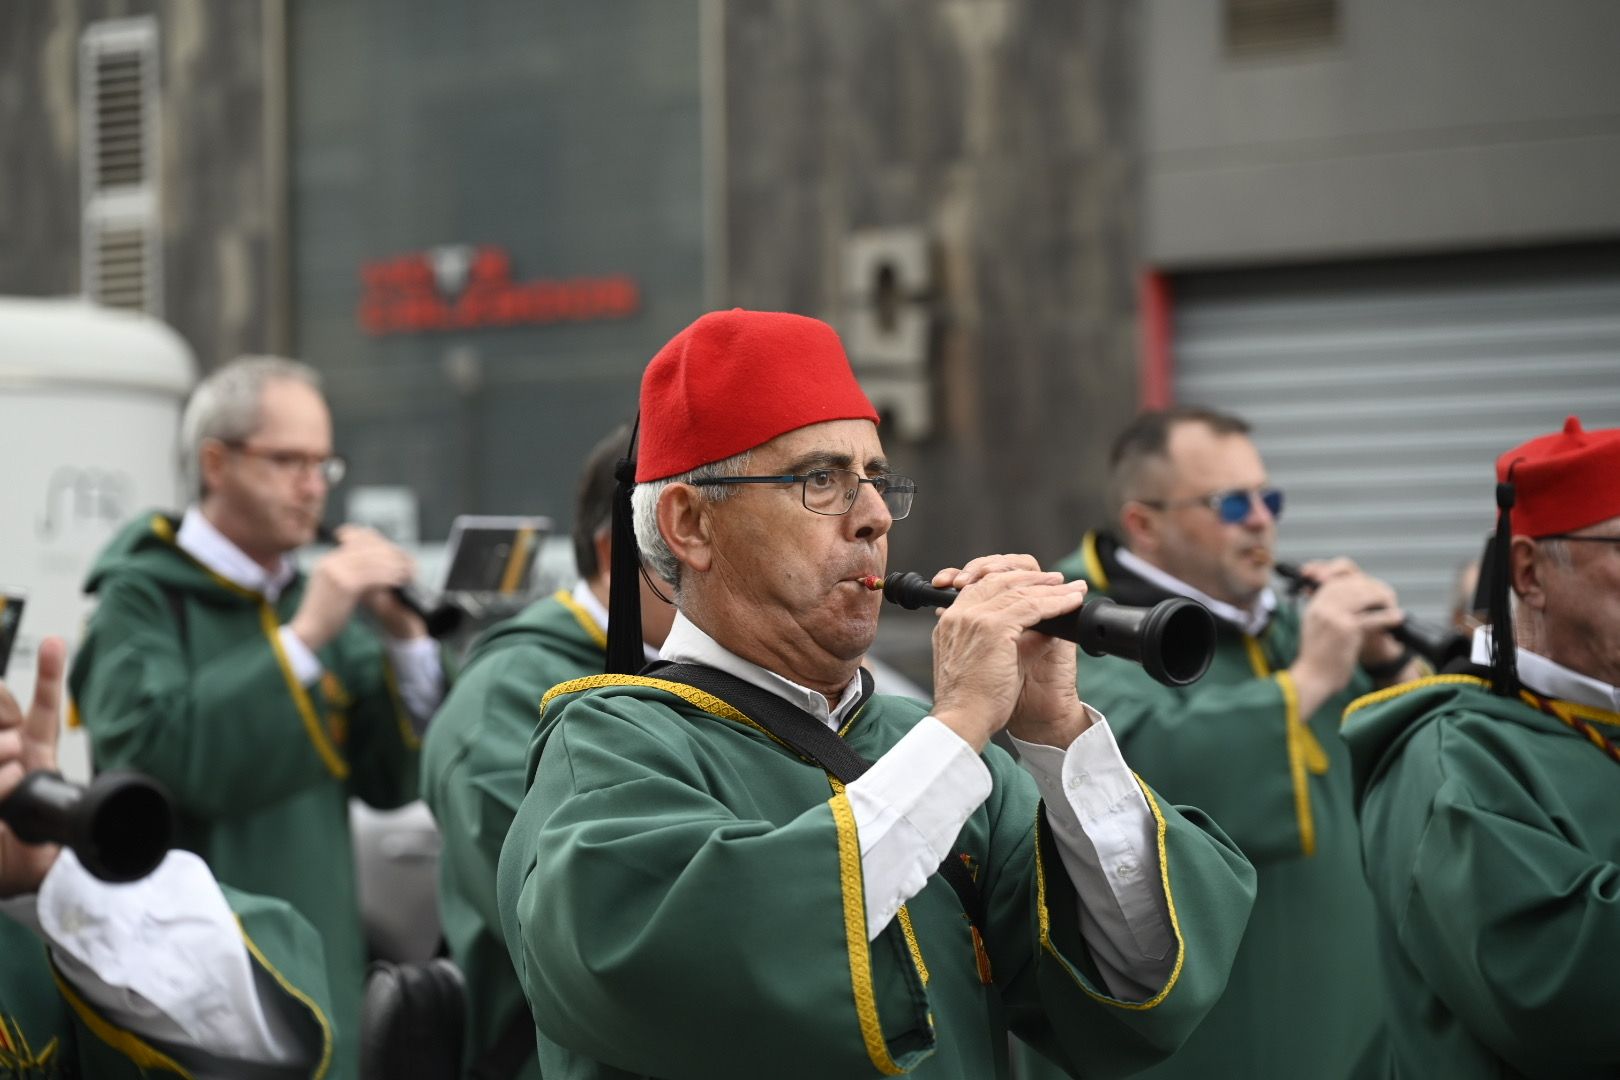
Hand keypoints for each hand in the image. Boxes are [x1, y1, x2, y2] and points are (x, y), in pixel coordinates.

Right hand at [0, 637, 66, 895]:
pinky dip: (2, 780)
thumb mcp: (53, 827)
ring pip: (1, 741)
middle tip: (15, 757)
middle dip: (7, 727)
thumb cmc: (27, 852)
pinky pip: (0, 770)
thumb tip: (30, 775)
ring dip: (3, 760)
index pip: (42, 709)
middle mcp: (8, 753)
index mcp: (33, 756)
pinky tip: (5, 793)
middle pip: (6, 714)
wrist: (7, 875)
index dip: (50, 675)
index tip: (55, 643)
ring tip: (10, 784)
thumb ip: (61, 804)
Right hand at [290, 526, 424, 648]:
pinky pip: (374, 575)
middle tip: (407, 562)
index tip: (397, 553)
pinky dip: (389, 576)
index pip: (358, 541)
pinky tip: (399, 581)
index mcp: (328, 560)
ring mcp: (337, 571)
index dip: (381, 545)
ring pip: (374, 561)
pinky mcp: (345, 584)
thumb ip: (348, 573)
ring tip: (407, 572)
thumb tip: (375, 565)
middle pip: (368, 549)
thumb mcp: (333, 586)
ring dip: (394, 566)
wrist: (309, 631)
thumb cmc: (324, 613)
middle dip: (391, 554)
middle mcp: (331, 561)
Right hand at [930, 555, 1090, 751]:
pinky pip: (1031, 605)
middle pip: (998, 581)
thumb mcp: (981, 661)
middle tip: (1056, 580)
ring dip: (1050, 588)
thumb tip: (1037, 628)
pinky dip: (1056, 602)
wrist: (964, 721)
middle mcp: (958, 615)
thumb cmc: (972, 702)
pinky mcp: (992, 627)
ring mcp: (974, 618)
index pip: (979, 587)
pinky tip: (1071, 602)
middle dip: (1030, 578)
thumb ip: (1000, 640)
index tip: (1031, 585)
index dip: (1008, 581)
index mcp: (950, 622)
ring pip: (1018, 591)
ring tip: (1070, 589)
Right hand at [1289, 564, 1403, 715]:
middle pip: (1350, 585)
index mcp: (1313, 607)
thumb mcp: (1315, 630)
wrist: (1312, 679)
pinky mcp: (1346, 629)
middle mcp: (1322, 608)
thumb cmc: (1316, 660)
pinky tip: (1398, 617)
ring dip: (1381, 599)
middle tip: (1385, 596)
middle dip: (1371, 588)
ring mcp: (1333, 617)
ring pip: (1362, 596)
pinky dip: (1388, 616)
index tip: (1369, 589)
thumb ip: (1326, 615)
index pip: (1334, 582)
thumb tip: (1346, 604)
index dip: (1354, 582)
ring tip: (1392, 605)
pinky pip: (1372, 617)